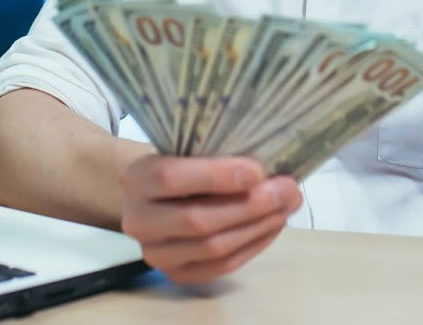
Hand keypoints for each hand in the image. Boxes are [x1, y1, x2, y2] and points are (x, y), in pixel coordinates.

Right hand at [118, 154, 301, 283]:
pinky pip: (221, 266)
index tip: (257, 170)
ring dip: (258, 227)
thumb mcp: (184, 148)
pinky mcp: (176, 274)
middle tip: (287, 189)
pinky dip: (252, 245)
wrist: (153, 195)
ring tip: (287, 206)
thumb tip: (268, 166)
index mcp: (136, 179)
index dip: (216, 176)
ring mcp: (156, 253)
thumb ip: (214, 154)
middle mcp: (138, 221)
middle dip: (250, 205)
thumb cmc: (178, 162)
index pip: (171, 179)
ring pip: (213, 247)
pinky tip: (272, 225)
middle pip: (197, 220)